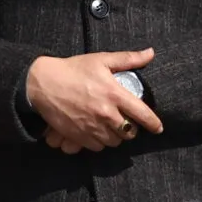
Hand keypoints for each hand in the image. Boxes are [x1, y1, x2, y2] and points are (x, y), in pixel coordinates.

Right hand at [26, 49, 162, 152]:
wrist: (43, 84)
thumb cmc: (73, 69)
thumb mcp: (101, 60)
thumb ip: (128, 59)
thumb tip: (150, 53)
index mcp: (114, 94)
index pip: (142, 114)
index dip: (153, 123)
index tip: (158, 128)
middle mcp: (105, 113)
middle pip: (129, 132)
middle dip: (130, 129)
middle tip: (126, 122)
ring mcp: (92, 126)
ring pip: (114, 142)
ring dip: (115, 136)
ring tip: (111, 127)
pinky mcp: (78, 136)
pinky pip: (97, 147)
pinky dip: (99, 142)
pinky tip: (97, 132)